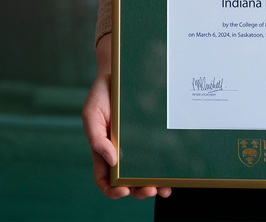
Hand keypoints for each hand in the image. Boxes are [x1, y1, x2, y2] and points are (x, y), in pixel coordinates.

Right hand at [82, 68, 171, 199]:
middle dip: (139, 190)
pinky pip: (160, 154)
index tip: (123, 190)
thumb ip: (97, 139)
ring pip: (147, 173)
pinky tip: (174, 170)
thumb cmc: (101, 96)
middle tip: (150, 189)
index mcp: (104, 151)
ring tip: (165, 188)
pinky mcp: (152, 135)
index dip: (113, 190)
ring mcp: (138, 145)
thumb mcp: (91, 115)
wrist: (119, 74)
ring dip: (156, 184)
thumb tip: (111, 160)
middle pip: (129, 181)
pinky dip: (166, 166)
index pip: (106, 179)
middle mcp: (122, 152)